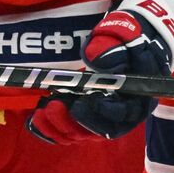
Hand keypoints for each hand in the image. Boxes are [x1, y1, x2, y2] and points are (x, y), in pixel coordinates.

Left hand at [27, 0, 173, 144]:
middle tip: (54, 106)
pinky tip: (36, 119)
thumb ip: (113, 48)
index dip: (103, 114)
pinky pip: (68, 132)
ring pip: (81, 135)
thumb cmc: (125, 39)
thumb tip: (99, 62)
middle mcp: (121, 115)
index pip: (123, 115)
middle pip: (99, 131)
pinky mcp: (85, 119)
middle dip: (74, 122)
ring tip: (42, 110)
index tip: (82, 102)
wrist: (122, 42)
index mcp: (137, 97)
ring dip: (59, 126)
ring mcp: (101, 119)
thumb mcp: (124, 37)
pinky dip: (51, 130)